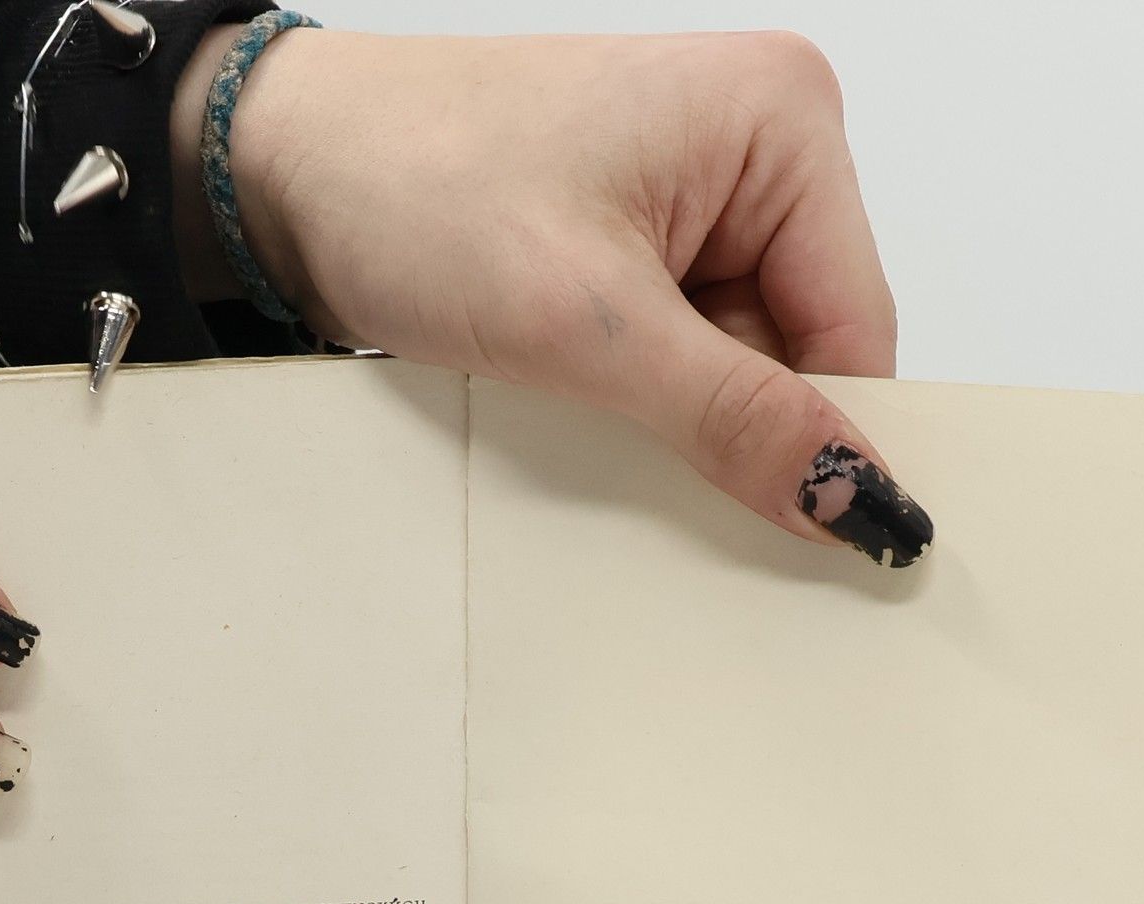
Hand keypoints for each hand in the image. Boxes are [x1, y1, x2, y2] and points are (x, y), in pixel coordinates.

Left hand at [204, 29, 930, 568]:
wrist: (285, 172)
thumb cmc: (413, 184)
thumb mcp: (587, 326)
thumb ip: (734, 418)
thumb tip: (858, 499)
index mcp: (781, 122)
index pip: (857, 328)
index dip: (829, 439)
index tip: (806, 540)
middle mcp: (757, 151)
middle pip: (805, 350)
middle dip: (742, 427)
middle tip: (655, 469)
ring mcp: (698, 204)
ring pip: (742, 367)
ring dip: (682, 424)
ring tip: (592, 419)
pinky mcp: (641, 252)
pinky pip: (684, 360)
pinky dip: (646, 410)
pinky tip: (587, 416)